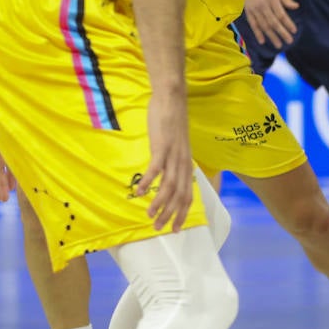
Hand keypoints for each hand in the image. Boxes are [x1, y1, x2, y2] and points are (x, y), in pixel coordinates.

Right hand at [140, 93, 194, 231]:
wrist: (172, 99)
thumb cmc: (171, 122)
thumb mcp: (176, 146)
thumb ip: (173, 161)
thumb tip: (166, 176)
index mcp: (186, 164)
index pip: (188, 195)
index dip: (182, 213)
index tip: (176, 229)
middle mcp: (183, 163)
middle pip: (179, 195)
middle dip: (170, 214)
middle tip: (159, 228)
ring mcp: (173, 155)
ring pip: (169, 185)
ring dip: (160, 203)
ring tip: (149, 215)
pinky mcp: (162, 146)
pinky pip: (156, 168)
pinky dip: (149, 181)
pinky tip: (140, 192)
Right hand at [243, 0, 297, 48]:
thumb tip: (296, 7)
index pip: (281, 14)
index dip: (288, 23)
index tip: (294, 31)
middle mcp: (262, 5)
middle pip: (273, 22)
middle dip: (282, 33)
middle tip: (289, 41)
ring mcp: (254, 9)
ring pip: (264, 25)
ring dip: (271, 36)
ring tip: (278, 45)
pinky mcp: (248, 11)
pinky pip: (253, 24)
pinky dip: (257, 33)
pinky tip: (262, 41)